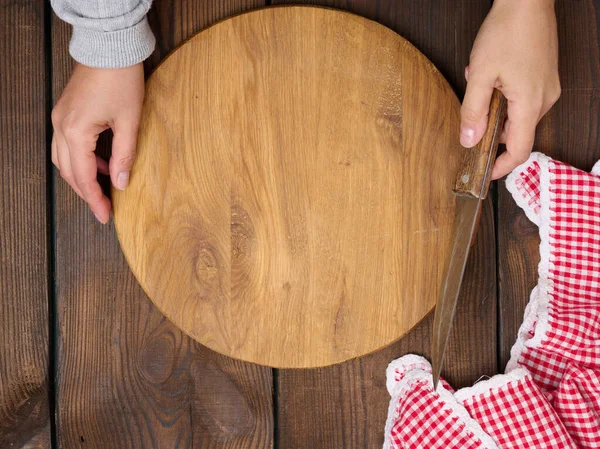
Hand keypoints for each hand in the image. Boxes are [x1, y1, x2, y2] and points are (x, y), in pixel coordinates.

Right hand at [51, 62, 144, 222]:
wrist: (109, 47)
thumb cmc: (121, 79)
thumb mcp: (130, 122)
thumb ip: (125, 155)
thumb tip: (122, 183)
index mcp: (76, 132)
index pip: (84, 177)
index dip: (95, 200)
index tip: (106, 216)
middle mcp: (61, 127)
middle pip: (69, 172)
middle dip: (87, 193)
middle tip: (105, 208)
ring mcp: (60, 118)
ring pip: (64, 159)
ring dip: (82, 176)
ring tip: (106, 187)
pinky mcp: (65, 112)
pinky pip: (67, 144)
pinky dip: (82, 159)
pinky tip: (103, 163)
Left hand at [461, 0, 559, 178]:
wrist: (527, 0)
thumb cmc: (507, 31)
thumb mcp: (480, 74)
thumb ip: (473, 111)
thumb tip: (468, 140)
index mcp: (531, 104)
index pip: (519, 150)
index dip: (501, 167)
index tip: (485, 172)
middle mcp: (545, 100)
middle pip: (517, 134)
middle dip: (491, 129)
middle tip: (472, 115)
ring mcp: (547, 88)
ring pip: (518, 116)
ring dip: (495, 109)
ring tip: (481, 83)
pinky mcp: (545, 78)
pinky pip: (523, 100)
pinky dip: (504, 97)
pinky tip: (491, 77)